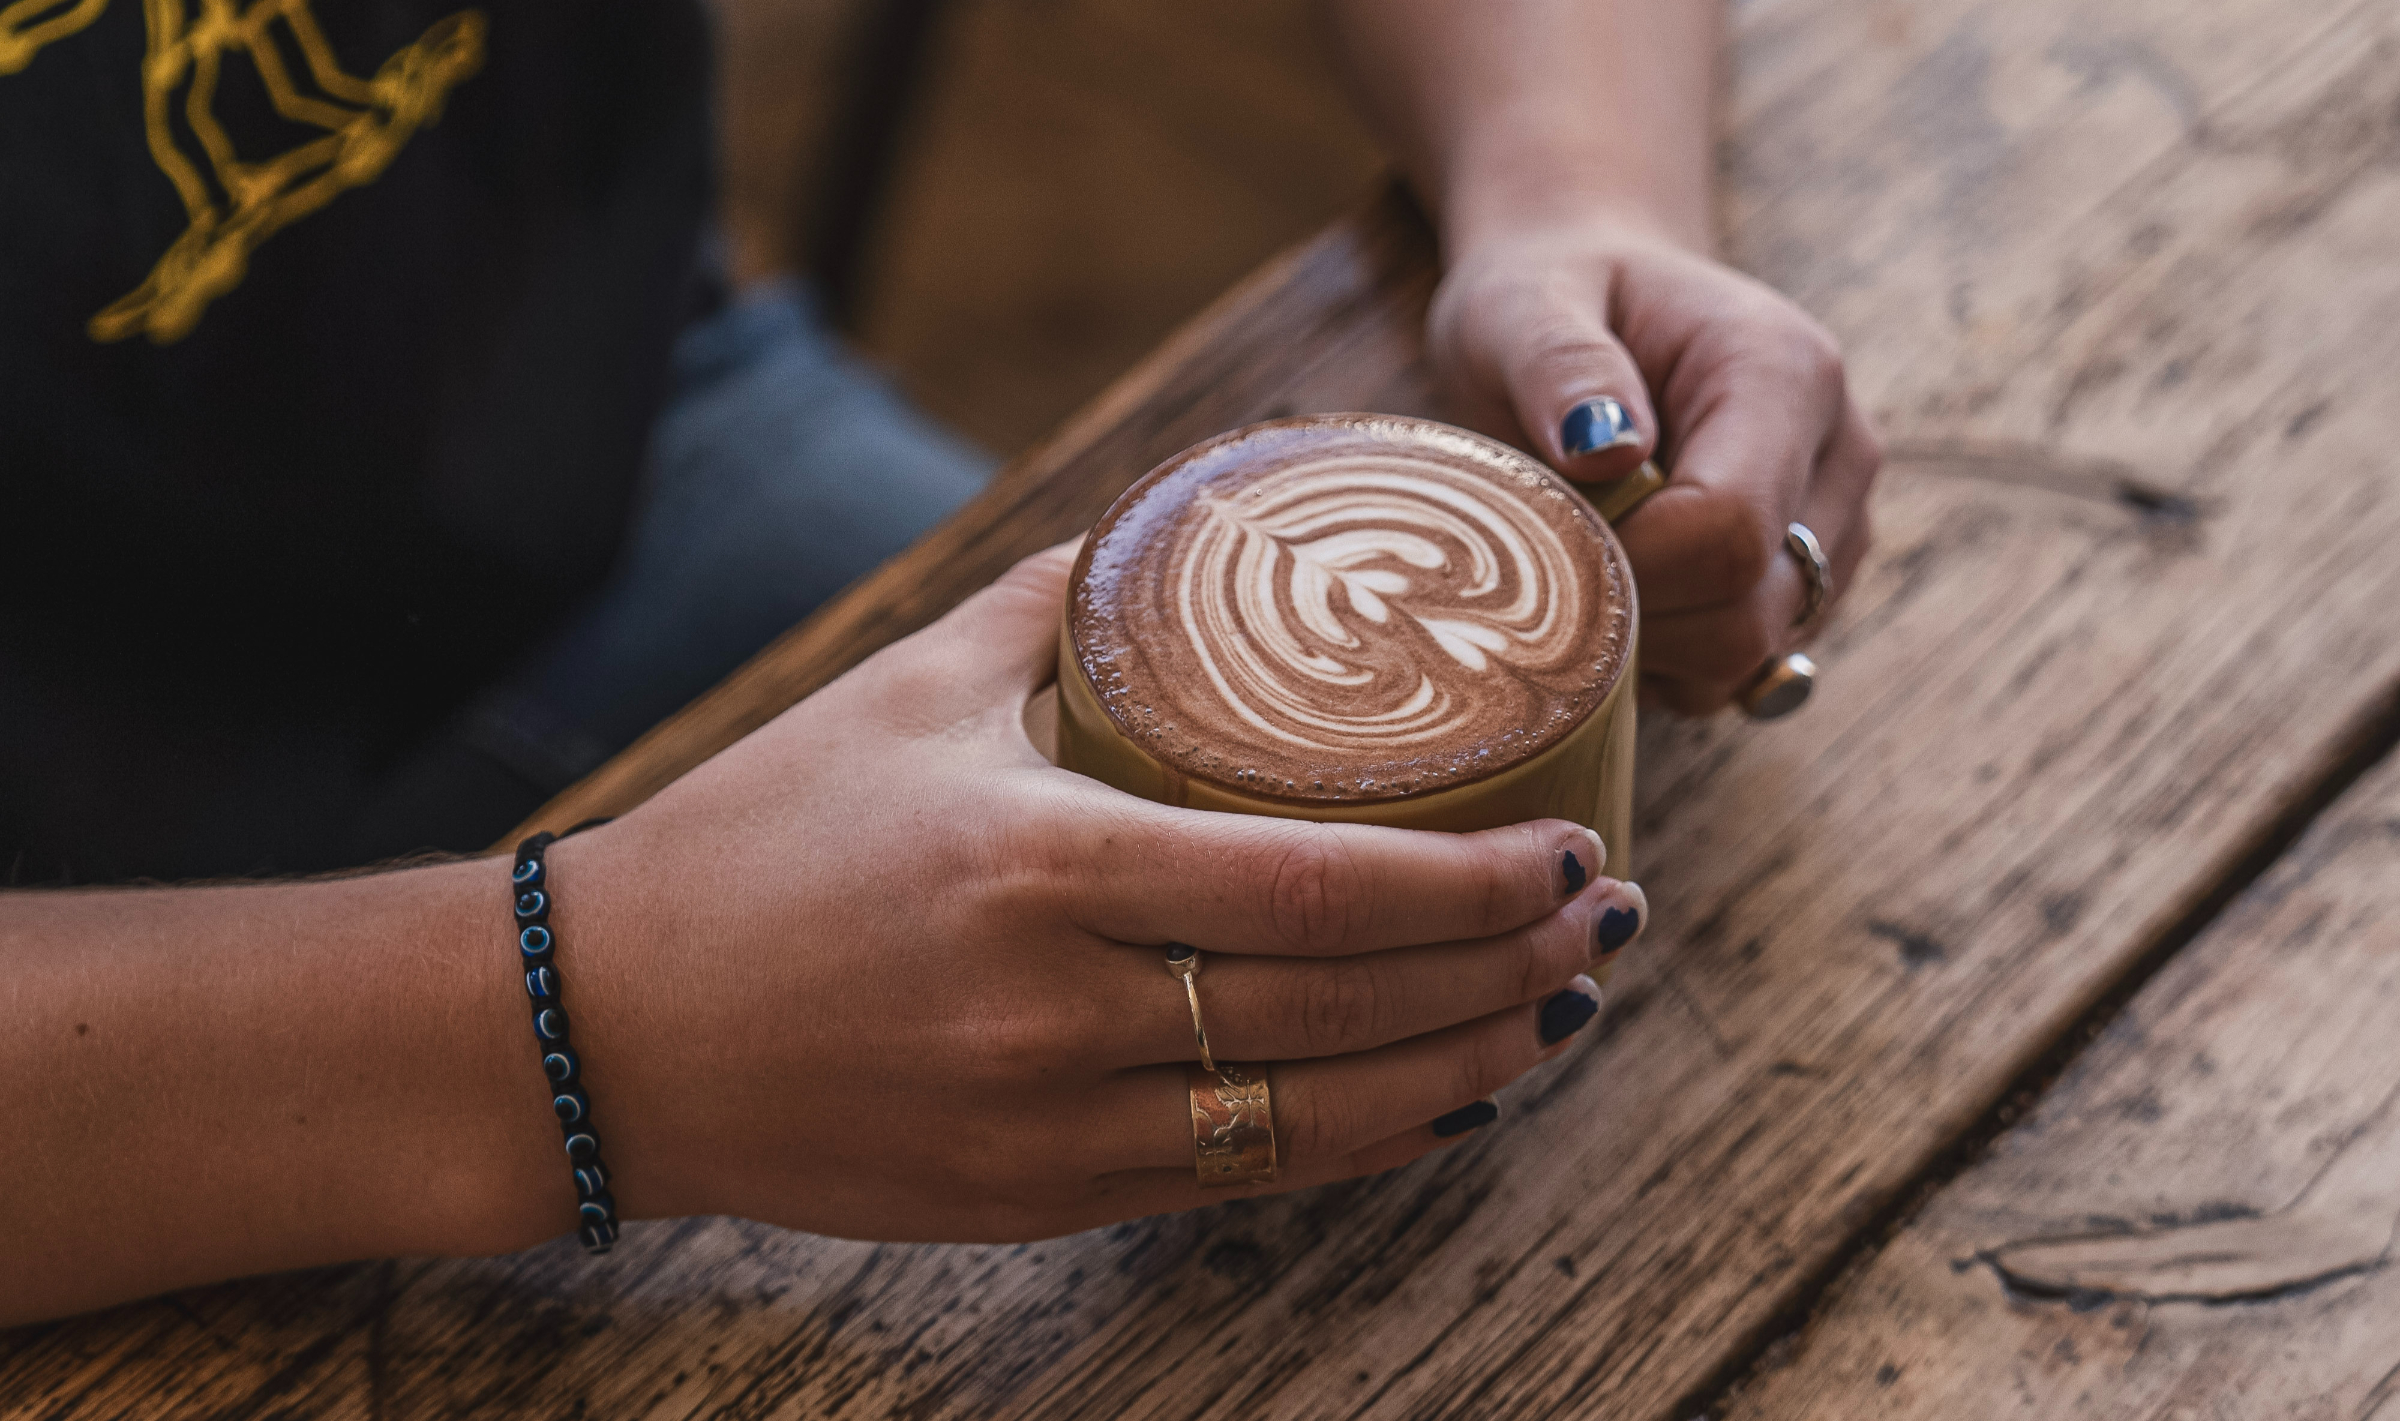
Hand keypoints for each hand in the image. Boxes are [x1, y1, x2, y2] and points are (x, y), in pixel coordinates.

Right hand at [558, 544, 1647, 1242]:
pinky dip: (1359, 1143)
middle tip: (1606, 922)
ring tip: (1559, 1013)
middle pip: (1346, 1011)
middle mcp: (1054, 1012)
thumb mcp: (908, 687)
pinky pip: (1240, 1177)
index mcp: (1035, 864)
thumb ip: (1060, 597)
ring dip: (1464, 1071)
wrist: (609, 1028)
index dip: (1472, 885)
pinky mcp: (1032, 1201)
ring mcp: (1047, 1127)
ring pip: (1315, 1117)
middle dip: (1508, 972)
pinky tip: (1438, 1101)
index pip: (1315, 893)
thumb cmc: (760, 837)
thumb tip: (1189, 518)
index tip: (1566, 849)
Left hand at [1426, 215, 1880, 713]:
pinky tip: (1620, 591)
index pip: (1728, 531)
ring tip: (1585, 560)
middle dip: (1632, 615)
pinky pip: (1743, 673)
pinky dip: (1670, 661)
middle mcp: (1839, 455)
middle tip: (1549, 558)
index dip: (1624, 568)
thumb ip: (1559, 365)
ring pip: (1751, 658)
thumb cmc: (1554, 298)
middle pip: (1750, 615)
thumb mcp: (1524, 306)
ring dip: (1648, 644)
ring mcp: (1838, 527)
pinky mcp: (1813, 582)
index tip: (1546, 540)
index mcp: (1784, 372)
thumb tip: (1605, 451)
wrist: (1599, 301)